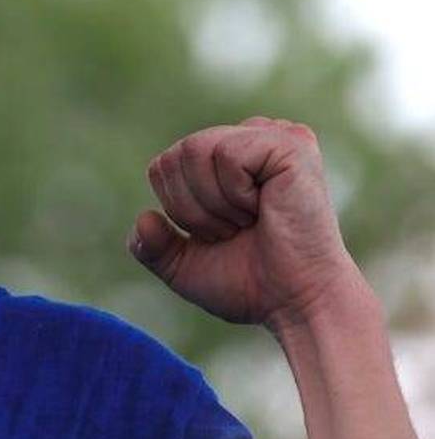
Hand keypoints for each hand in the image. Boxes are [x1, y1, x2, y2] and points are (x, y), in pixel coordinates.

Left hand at [128, 117, 363, 327]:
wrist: (296, 303)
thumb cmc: (249, 283)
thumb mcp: (183, 266)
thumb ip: (151, 246)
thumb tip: (144, 219)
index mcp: (228, 157)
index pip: (164, 165)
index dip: (178, 208)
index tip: (219, 233)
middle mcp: (251, 137)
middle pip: (174, 156)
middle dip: (191, 208)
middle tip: (236, 229)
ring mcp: (274, 136)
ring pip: (194, 150)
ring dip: (213, 203)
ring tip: (251, 220)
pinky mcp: (291, 143)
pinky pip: (227, 155)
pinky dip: (235, 194)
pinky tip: (267, 208)